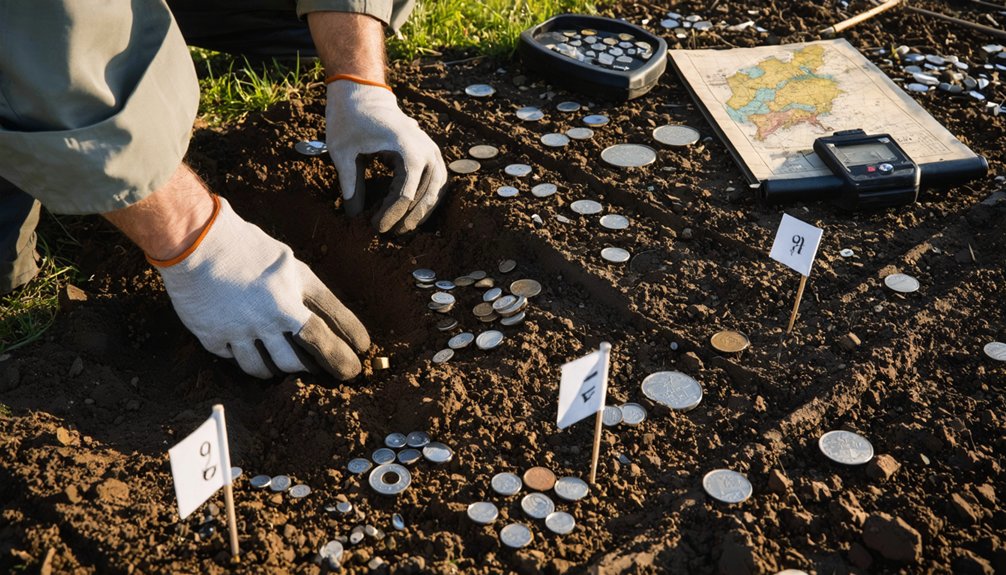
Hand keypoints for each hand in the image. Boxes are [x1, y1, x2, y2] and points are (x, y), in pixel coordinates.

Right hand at [153, 196, 369, 378]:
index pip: (332, 325)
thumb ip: (307, 290)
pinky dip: (247, 360)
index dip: (349, 343)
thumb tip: (326, 319)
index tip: (360, 353)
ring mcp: (243, 328)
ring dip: (284, 371)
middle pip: (306, 357)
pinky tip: (253, 356)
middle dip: (325, 368)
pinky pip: (237, 362)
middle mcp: (273, 312)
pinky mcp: (215, 337)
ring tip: (292, 368)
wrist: (193, 241)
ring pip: (270, 369)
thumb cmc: (244, 246)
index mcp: (295, 288)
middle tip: (335, 372)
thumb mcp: (288, 262)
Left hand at [325, 80, 447, 233]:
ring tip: (403, 228)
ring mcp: (432, 151)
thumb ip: (350, 186)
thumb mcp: (343, 153)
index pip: (404, 194)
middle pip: (424, 196)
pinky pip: (436, 183)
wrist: (363, 92)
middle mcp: (426, 151)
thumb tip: (354, 218)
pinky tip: (412, 213)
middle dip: (407, 218)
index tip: (373, 227)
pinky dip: (426, 199)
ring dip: (422, 212)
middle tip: (389, 233)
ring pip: (436, 191)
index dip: (390, 215)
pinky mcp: (430, 153)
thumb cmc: (350, 119)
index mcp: (407, 150)